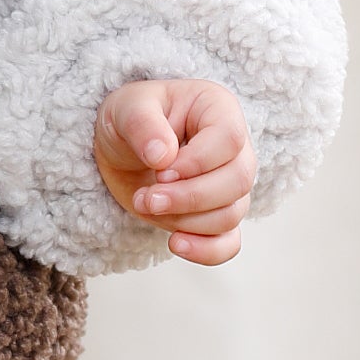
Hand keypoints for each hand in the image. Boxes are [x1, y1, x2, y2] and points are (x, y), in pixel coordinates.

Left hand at [93, 78, 255, 266]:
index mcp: (219, 110)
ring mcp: (229, 185)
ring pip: (231, 214)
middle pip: (238, 181)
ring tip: (146, 205)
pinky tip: (174, 243)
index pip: (229, 139)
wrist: (122, 149)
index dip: (197, 162)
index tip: (160, 170)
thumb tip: (163, 155)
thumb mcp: (125, 108)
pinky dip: (206, 251)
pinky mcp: (215, 216)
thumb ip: (142, 125)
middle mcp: (235, 148)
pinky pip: (228, 243)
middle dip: (189, 197)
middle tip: (147, 197)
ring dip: (186, 220)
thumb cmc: (129, 118)